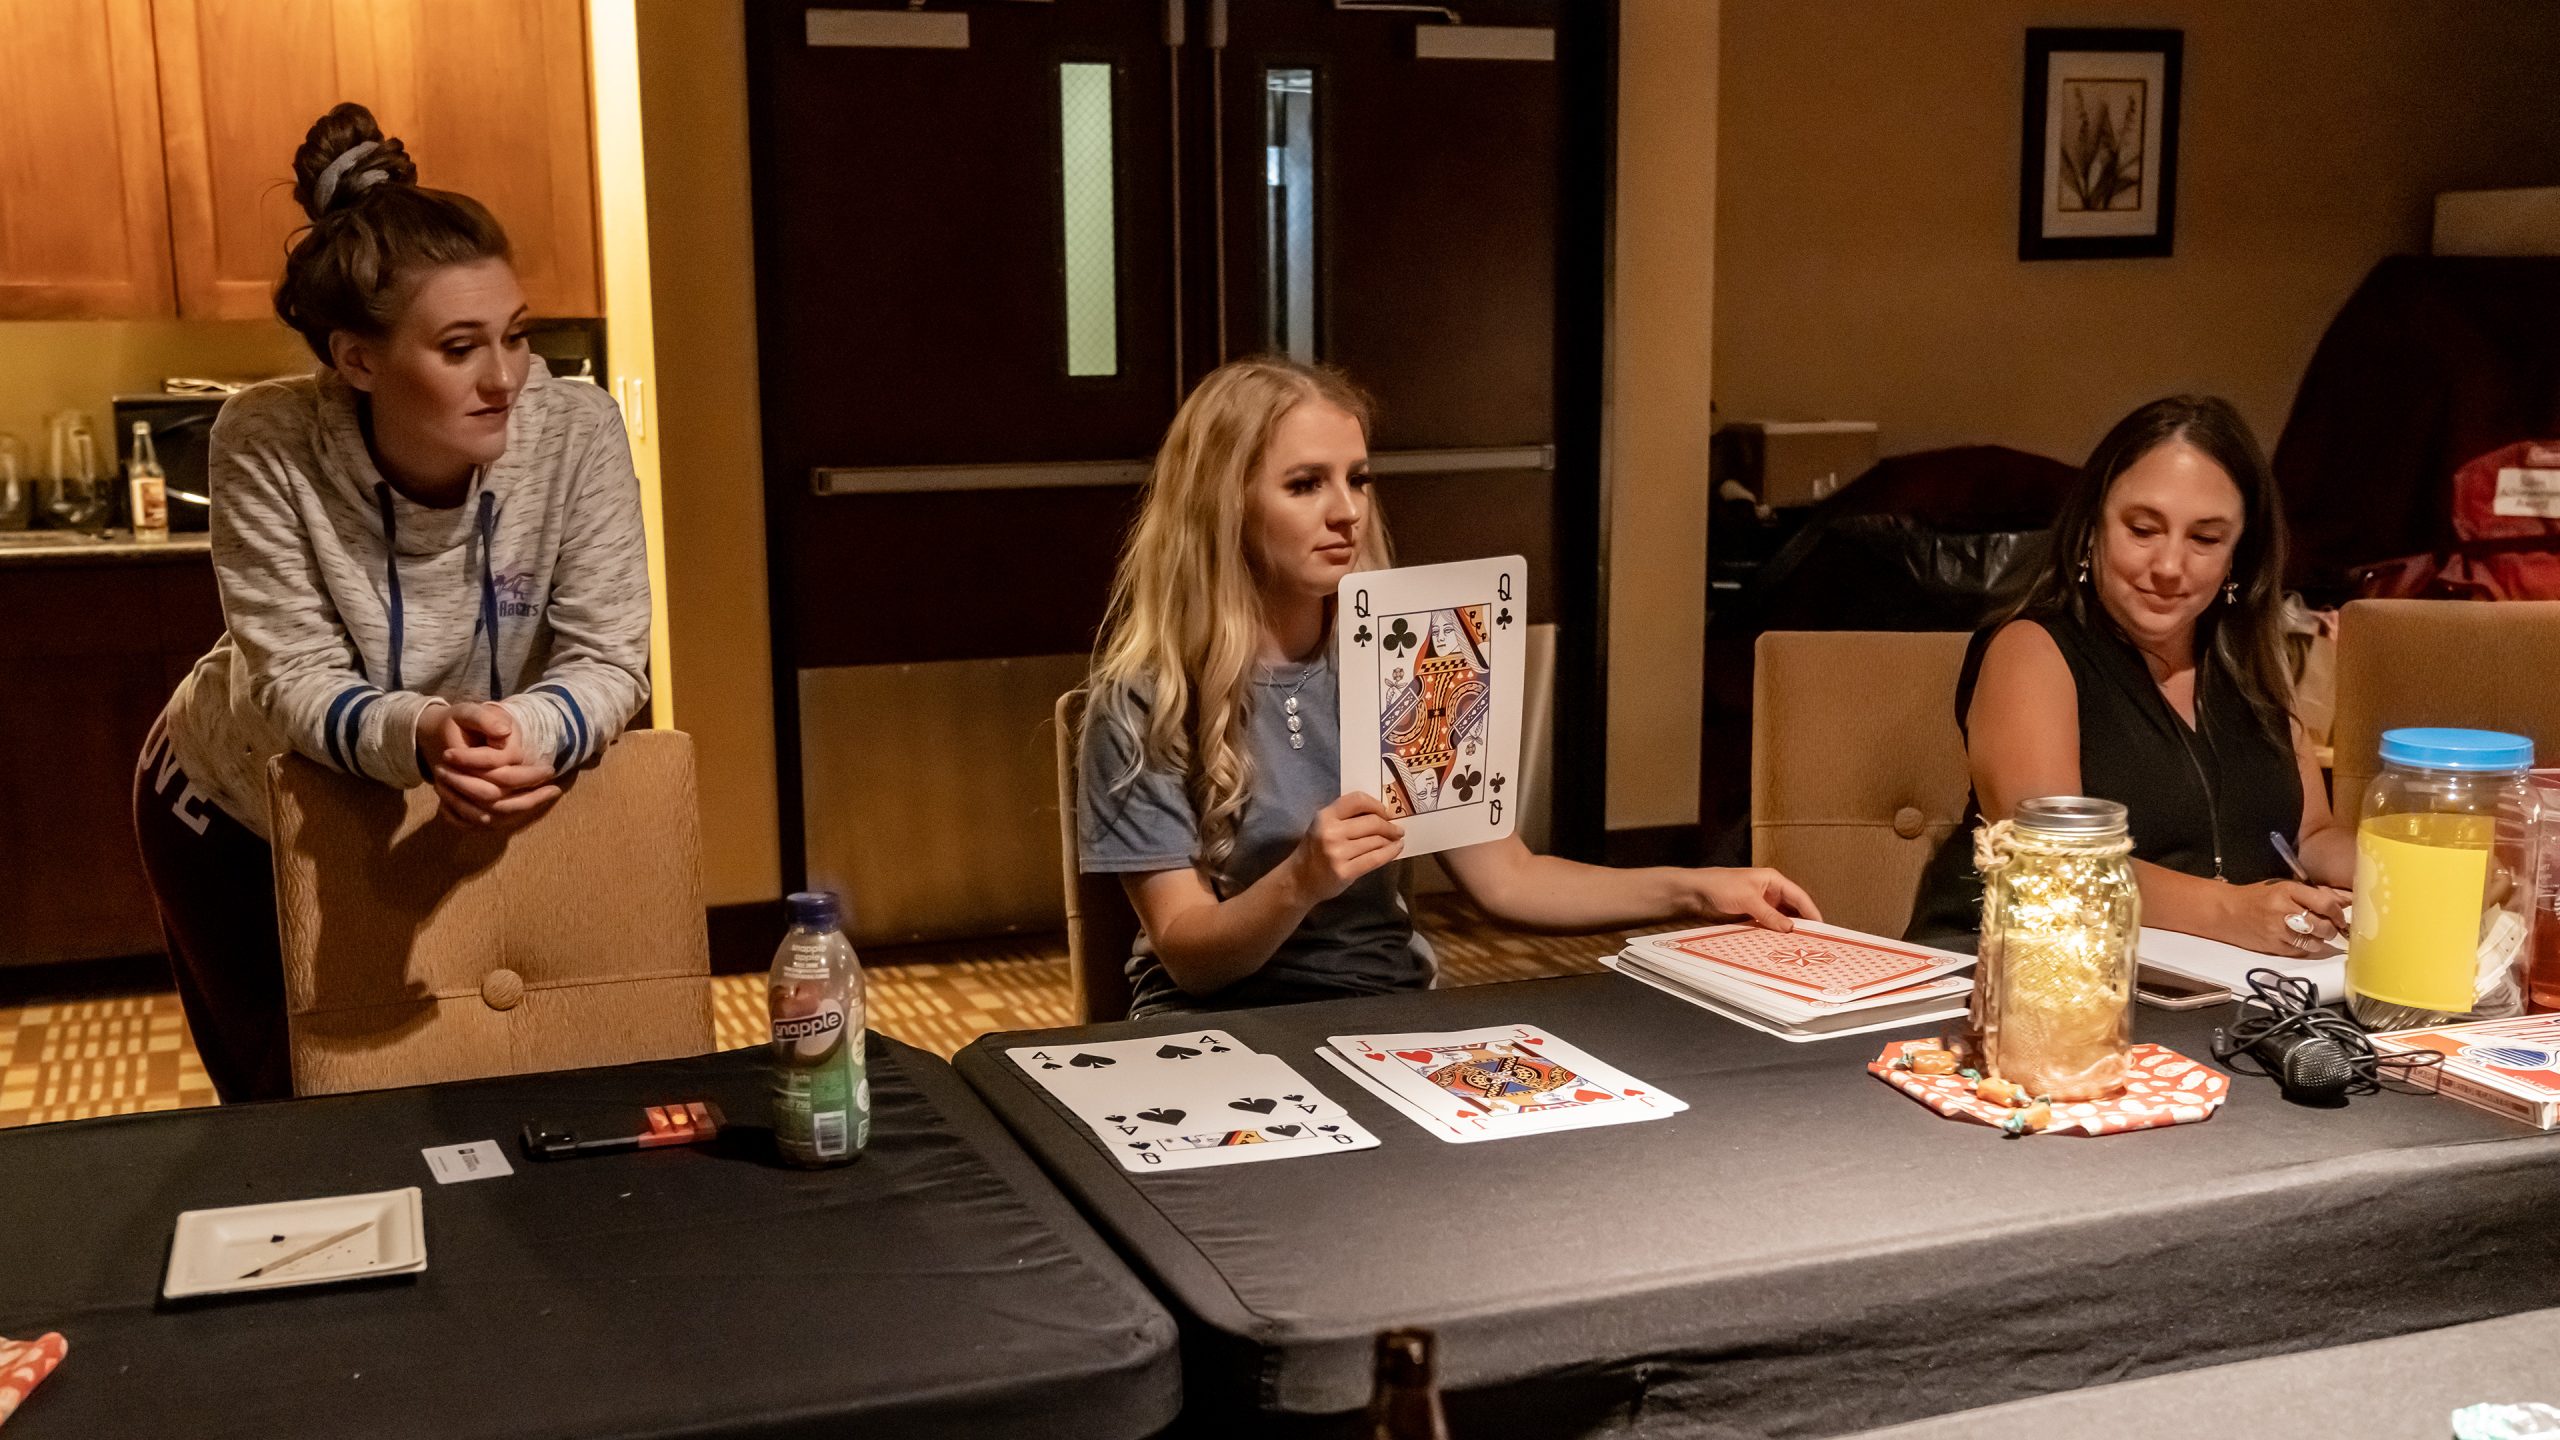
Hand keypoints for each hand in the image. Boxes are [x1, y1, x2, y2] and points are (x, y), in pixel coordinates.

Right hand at [426, 700, 559, 831]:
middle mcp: (455, 787)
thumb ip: (485, 719)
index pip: (500, 778)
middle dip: (530, 798)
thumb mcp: (467, 712)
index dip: (528, 776)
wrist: (430, 734)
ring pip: (491, 818)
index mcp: (461, 765)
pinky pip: (481, 823)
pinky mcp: (454, 807)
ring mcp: (453, 799)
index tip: (550, 770)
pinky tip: (526, 810)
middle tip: (555, 789)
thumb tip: (506, 732)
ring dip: (521, 810)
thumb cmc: (454, 722)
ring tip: (546, 797)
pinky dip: (504, 820)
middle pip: (498, 804)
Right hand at [1289, 794, 1404, 903]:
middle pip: (1372, 822)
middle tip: (1398, 829)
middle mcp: (1331, 832)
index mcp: (1325, 816)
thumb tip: (1382, 814)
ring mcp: (1338, 853)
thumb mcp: (1323, 826)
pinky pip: (1376, 858)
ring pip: (1376, 841)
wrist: (1299, 880)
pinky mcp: (1345, 872)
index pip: (1357, 800)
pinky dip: (1391, 852)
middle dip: (1389, 825)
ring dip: (1391, 840)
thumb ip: (1345, 817)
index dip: (1377, 805)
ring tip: (1396, 840)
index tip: (1386, 813)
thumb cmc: (1315, 850)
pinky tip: (1397, 848)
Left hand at [1682, 867, 1821, 930]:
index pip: (1799, 896)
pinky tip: (1780, 943)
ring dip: (1788, 929)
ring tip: (1800, 945)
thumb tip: (1790, 928)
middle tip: (1814, 940)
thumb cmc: (1721, 886)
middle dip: (1802, 922)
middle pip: (1793, 908)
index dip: (1812, 912)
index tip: (1822, 927)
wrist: (1696, 891)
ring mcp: (1761, 902)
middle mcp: (1770, 890)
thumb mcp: (1748, 900)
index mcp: (1773, 880)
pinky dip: (1775, 931)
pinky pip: (1769, 923)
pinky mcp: (1752, 913)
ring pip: (1781, 917)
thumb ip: (1770, 915)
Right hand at [2223, 879, 2348, 954]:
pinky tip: (2299, 940)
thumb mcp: (2284, 887)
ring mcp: (2278, 930)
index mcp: (2287, 891)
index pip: (2325, 904)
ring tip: (2314, 934)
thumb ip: (2315, 894)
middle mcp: (2283, 910)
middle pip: (2323, 925)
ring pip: (2314, 942)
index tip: (2340, 917)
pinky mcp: (2274, 947)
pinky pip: (2301, 952)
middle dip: (2331, 929)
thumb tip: (2346, 900)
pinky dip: (2305, 948)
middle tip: (2329, 927)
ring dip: (2319, 940)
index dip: (2338, 913)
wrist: (2226, 912)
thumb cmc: (2257, 897)